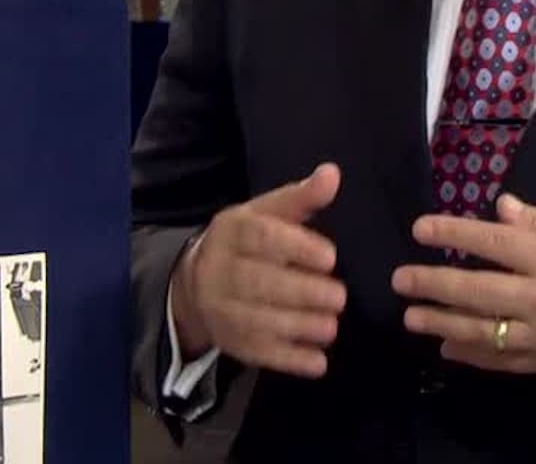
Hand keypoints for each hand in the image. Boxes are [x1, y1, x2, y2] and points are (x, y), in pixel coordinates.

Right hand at [171, 164, 346, 377]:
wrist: (196, 283)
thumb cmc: (247, 242)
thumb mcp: (267, 213)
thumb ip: (301, 198)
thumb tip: (332, 174)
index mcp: (232, 230)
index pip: (261, 237)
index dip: (296, 248)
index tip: (331, 257)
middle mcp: (220, 270)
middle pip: (258, 283)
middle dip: (302, 293)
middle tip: (339, 298)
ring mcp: (222, 309)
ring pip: (258, 321)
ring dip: (299, 327)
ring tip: (332, 328)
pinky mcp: (231, 342)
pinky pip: (259, 354)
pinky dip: (289, 361)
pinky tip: (318, 363)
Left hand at [392, 195, 535, 388]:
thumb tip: (503, 208)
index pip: (491, 243)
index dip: (451, 234)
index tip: (419, 229)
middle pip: (474, 291)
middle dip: (432, 285)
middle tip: (399, 280)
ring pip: (479, 331)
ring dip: (440, 324)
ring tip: (411, 318)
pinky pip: (501, 360)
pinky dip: (471, 355)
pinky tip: (447, 348)